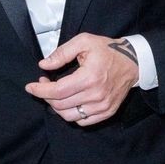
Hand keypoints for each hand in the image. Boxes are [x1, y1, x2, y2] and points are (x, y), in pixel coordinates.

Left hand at [25, 32, 139, 124]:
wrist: (133, 62)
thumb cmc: (107, 50)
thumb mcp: (84, 42)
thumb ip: (62, 53)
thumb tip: (44, 65)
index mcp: (89, 77)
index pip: (57, 91)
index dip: (40, 90)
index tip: (31, 86)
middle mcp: (96, 95)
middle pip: (60, 105)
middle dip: (46, 96)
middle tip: (44, 84)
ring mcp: (102, 106)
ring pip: (69, 116)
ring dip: (56, 107)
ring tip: (55, 94)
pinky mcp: (107, 112)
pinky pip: (82, 121)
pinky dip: (71, 114)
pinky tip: (69, 102)